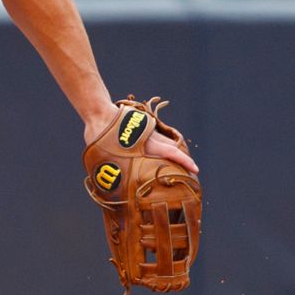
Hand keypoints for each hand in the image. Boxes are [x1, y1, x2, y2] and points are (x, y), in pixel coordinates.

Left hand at [83, 101, 199, 174]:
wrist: (98, 111)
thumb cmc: (99, 134)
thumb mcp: (104, 154)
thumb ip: (110, 167)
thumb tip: (107, 184)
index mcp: (144, 143)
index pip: (171, 152)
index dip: (184, 161)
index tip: (195, 170)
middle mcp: (149, 137)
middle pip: (172, 148)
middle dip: (182, 160)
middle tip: (190, 173)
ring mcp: (146, 131)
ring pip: (166, 142)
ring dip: (173, 153)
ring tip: (178, 167)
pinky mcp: (141, 127)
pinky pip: (156, 137)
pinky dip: (162, 146)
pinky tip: (159, 155)